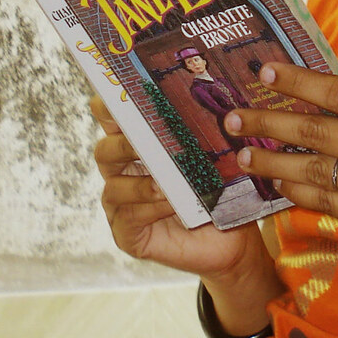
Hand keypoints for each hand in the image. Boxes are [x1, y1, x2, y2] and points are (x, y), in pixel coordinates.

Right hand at [91, 96, 266, 280]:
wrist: (232, 239)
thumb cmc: (220, 192)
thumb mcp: (210, 158)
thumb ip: (196, 134)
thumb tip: (202, 100)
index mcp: (139, 148)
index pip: (113, 123)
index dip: (109, 108)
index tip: (118, 97)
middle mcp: (123, 174)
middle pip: (104, 152)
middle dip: (123, 144)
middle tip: (144, 141)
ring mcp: (121, 206)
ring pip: (114, 188)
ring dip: (140, 183)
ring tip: (165, 183)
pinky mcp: (127, 235)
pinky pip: (128, 218)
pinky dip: (148, 208)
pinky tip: (169, 203)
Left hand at [221, 63, 337, 241]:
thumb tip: (305, 87)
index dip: (299, 83)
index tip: (264, 73)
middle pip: (319, 135)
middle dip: (269, 125)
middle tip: (232, 119)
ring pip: (316, 172)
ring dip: (273, 162)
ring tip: (243, 153)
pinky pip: (326, 201)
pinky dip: (297, 189)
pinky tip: (275, 179)